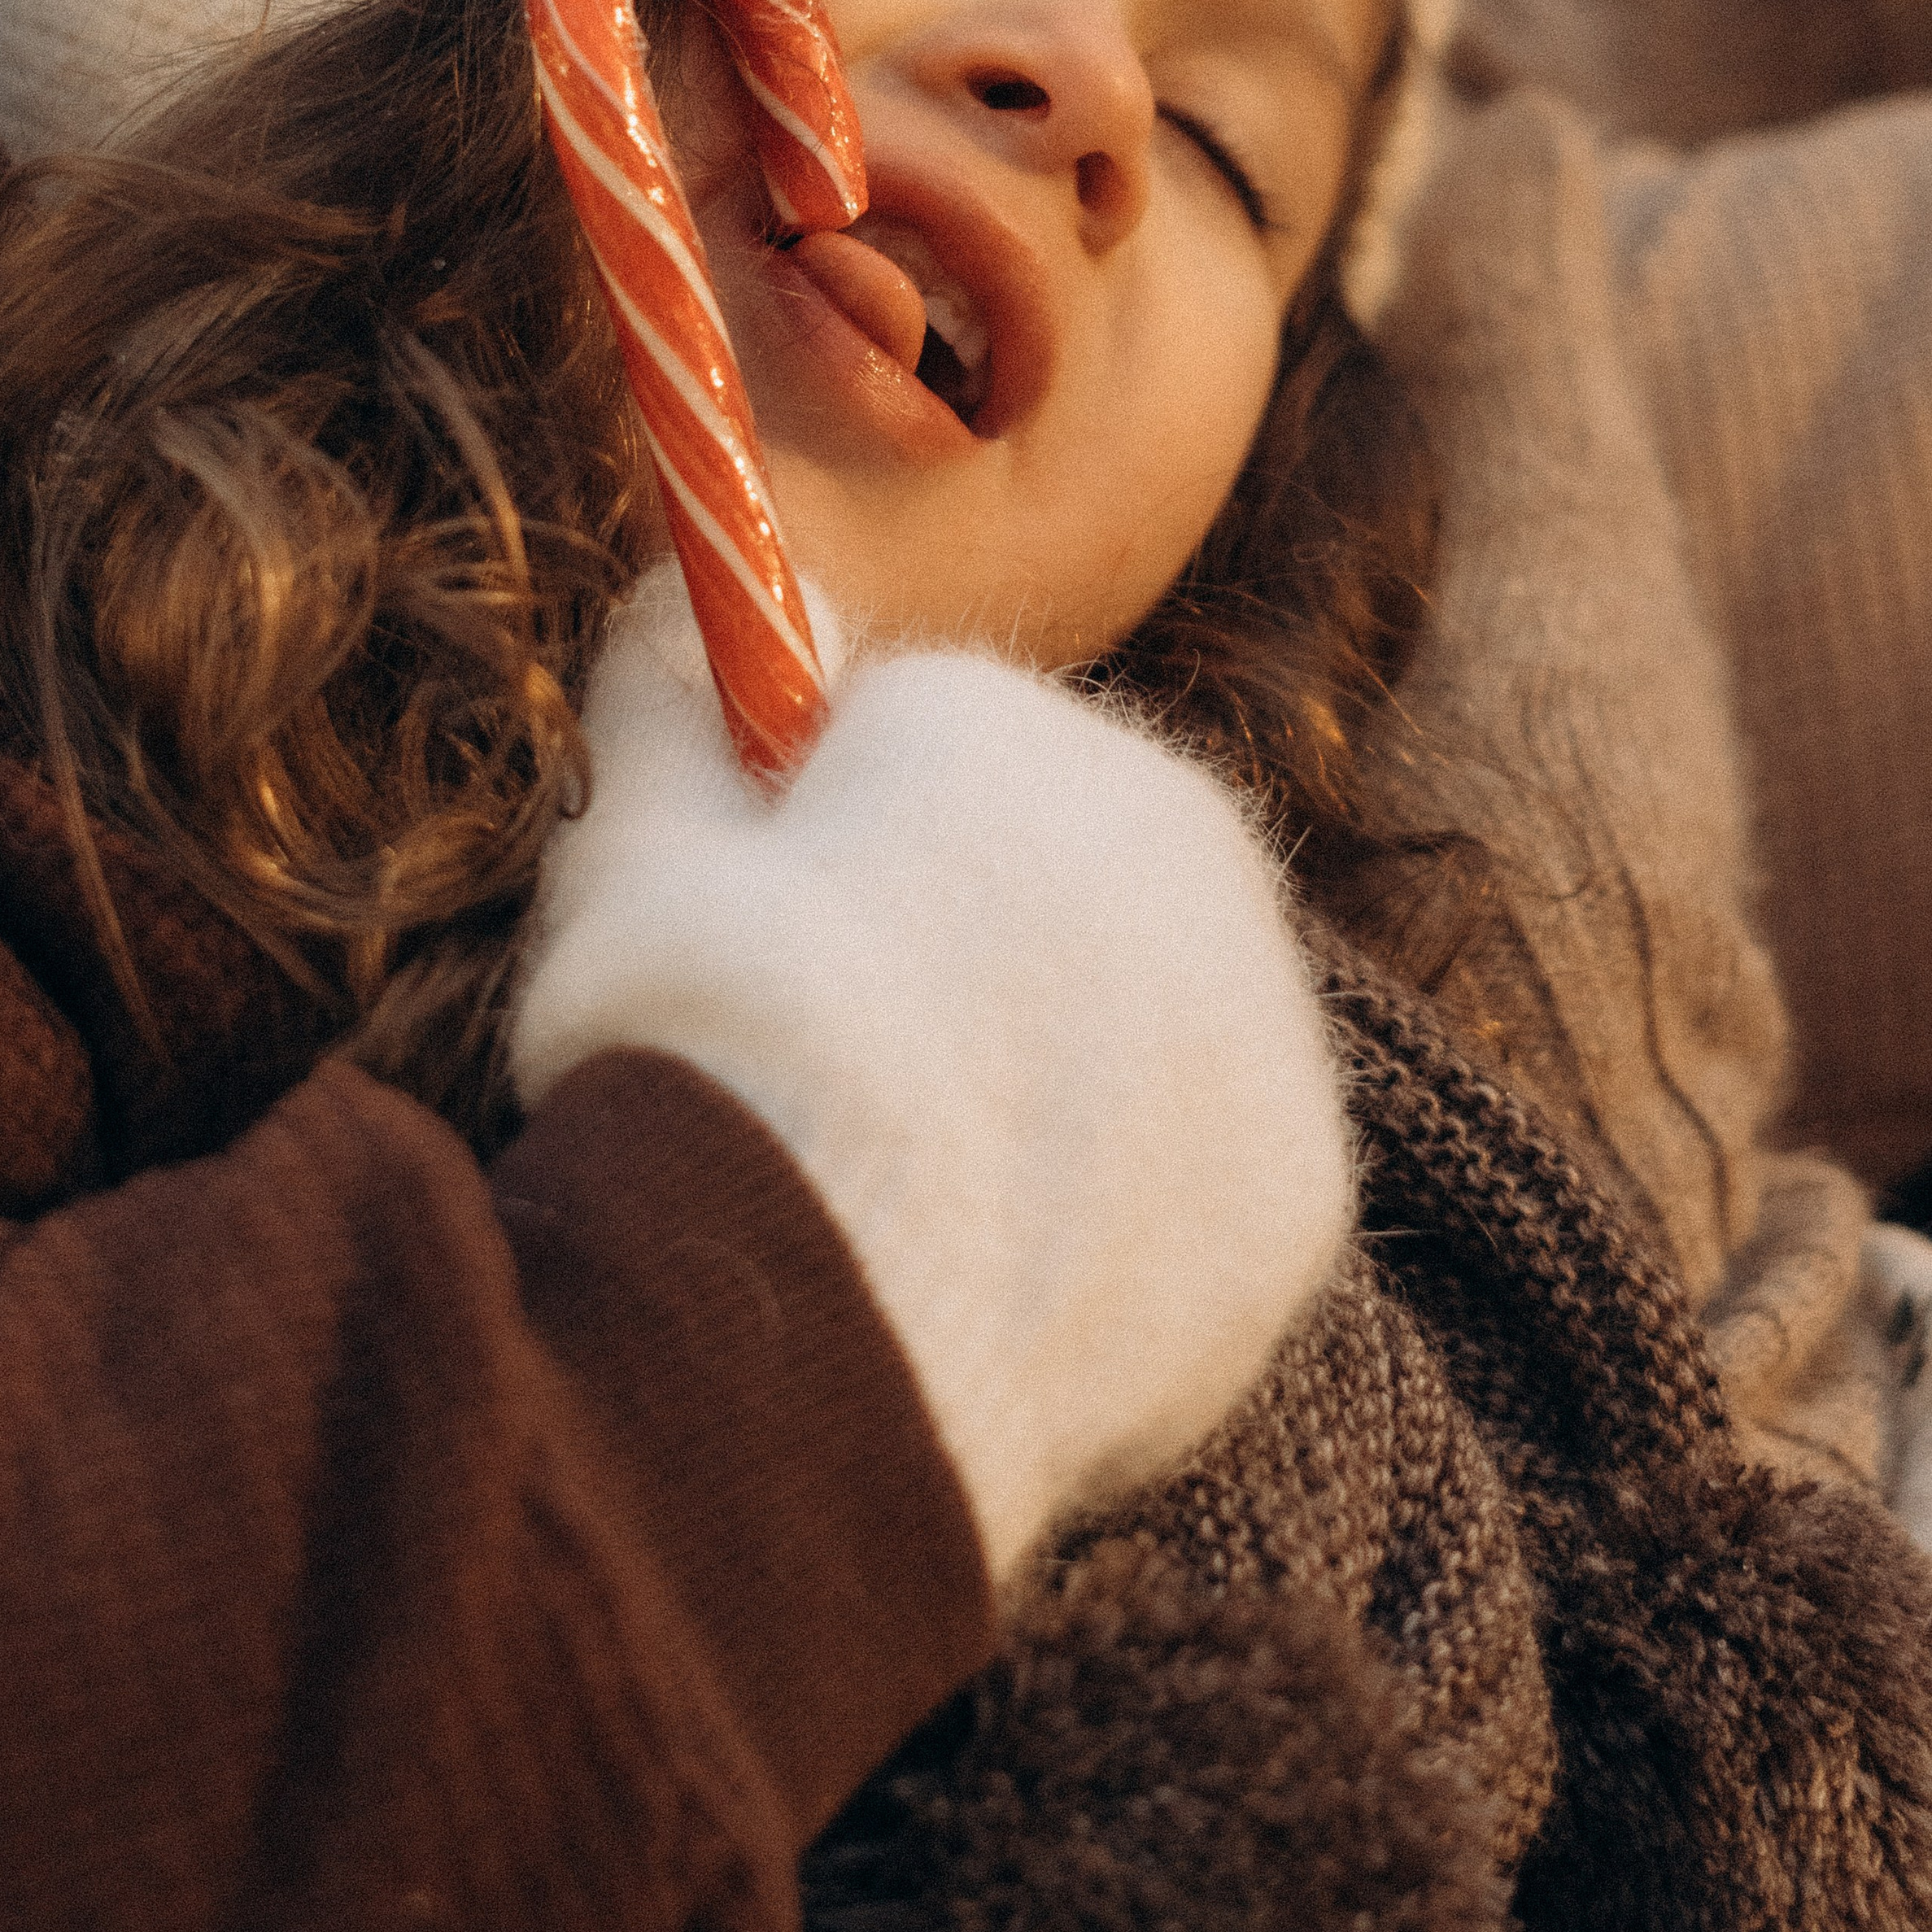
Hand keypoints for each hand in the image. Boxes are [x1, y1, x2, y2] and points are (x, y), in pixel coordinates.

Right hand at [508, 568, 1352, 1580]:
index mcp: (1012, 722)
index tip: (746, 946)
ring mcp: (1263, 1016)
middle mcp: (1181, 831)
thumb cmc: (699, 1061)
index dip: (804, 848)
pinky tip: (1002, 1271)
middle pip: (1040, 862)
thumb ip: (668, 693)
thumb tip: (688, 598)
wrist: (805, 1333)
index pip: (905, 742)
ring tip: (908, 1190)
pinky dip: (1118, 1209)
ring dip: (1044, 1072)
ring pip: (1130, 1012)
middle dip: (949, 939)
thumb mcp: (628, 844)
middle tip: (824, 1073)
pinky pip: (1195, 1167)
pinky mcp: (1302, 1191)